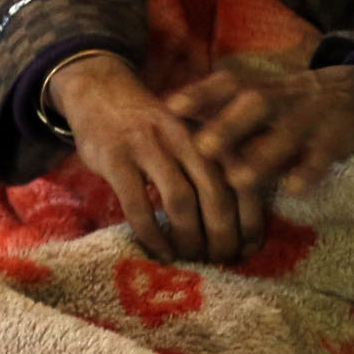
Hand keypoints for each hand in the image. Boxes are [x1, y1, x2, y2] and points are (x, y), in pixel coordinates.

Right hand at [46, 54, 264, 263]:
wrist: (102, 93)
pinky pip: (137, 205)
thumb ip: (215, 169)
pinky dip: (153, 235)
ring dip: (189, 238)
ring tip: (191, 257)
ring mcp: (149, 146)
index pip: (243, 181)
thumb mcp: (192, 137)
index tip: (250, 250)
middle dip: (222, 235)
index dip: (250, 221)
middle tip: (220, 260)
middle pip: (216, 194)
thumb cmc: (154, 128)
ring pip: (180, 201)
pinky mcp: (116, 158)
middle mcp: (186, 138)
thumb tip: (241, 226)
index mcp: (210, 133)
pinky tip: (161, 252)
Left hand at [164, 64, 353, 198]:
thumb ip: (213, 106)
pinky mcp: (334, 139)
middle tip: (203, 147)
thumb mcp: (253, 94)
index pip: (225, 86)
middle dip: (229, 125)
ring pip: (285, 135)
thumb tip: (160, 118)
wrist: (353, 92)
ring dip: (263, 157)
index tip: (170, 108)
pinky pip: (320, 156)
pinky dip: (307, 172)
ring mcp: (307, 119)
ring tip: (238, 179)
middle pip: (253, 106)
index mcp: (256, 87)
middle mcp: (280, 99)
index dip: (199, 95)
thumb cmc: (285, 103)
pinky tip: (292, 190)